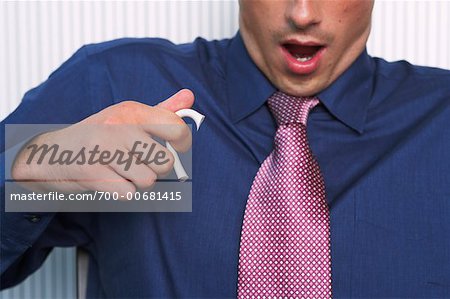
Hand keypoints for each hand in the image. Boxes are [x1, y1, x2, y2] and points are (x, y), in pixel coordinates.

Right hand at [11, 89, 194, 195]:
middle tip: (138, 163)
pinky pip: (129, 194)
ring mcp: (104, 148)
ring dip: (137, 182)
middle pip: (165, 162)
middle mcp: (120, 126)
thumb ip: (161, 111)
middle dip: (156, 169)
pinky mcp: (92, 171)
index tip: (176, 149)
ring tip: (120, 170)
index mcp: (132, 111)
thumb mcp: (129, 118)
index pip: (176, 129)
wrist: (51, 153)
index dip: (183, 145)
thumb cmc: (99, 136)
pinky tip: (108, 180)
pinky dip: (121, 192)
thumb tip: (190, 96)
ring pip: (148, 180)